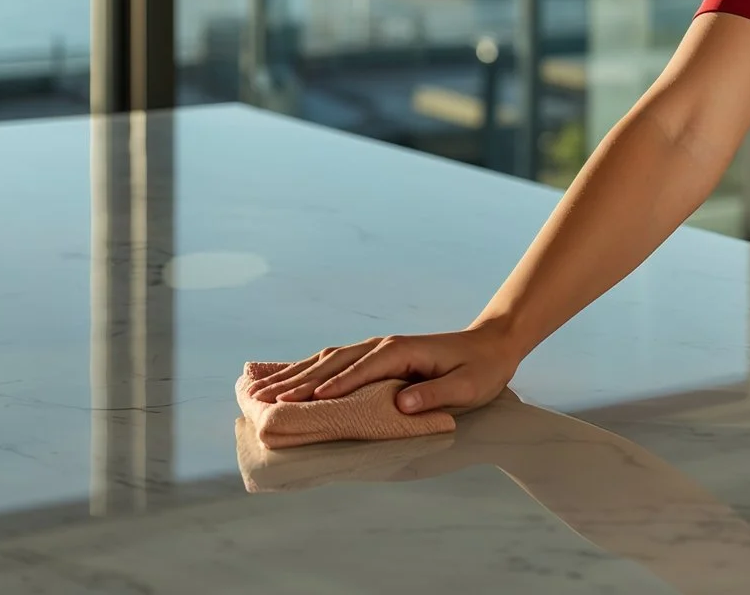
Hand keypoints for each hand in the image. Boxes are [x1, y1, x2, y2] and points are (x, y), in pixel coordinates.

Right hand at [250, 320, 522, 415]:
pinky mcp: (373, 358)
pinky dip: (305, 371)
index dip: (336, 385)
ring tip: (258, 391)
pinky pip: (333, 363)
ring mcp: (375, 349)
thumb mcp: (467, 386)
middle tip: (264, 399)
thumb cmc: (481, 369)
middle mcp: (382, 346)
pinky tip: (283, 379)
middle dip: (298, 380)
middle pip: (332, 362)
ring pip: (326, 360)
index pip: (362, 369)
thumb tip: (402, 405)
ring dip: (292, 375)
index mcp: (401, 351)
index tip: (308, 401)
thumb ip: (436, 395)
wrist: (491, 345)